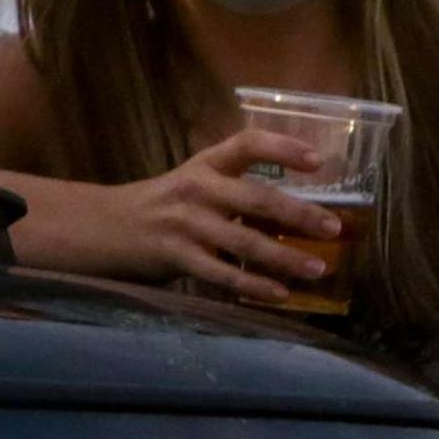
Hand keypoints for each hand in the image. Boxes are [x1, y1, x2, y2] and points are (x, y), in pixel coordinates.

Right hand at [36, 127, 342, 307]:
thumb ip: (236, 193)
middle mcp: (196, 188)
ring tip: (318, 268)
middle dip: (299, 214)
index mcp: (205, 164)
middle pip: (256, 198)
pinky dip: (255, 286)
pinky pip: (223, 273)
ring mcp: (184, 223)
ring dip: (286, 257)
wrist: (104, 228)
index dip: (284, 147)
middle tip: (334, 227)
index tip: (319, 161)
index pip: (247, 143)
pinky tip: (280, 294)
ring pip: (245, 241)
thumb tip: (300, 215)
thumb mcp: (194, 184)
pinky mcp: (175, 255)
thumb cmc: (162, 206)